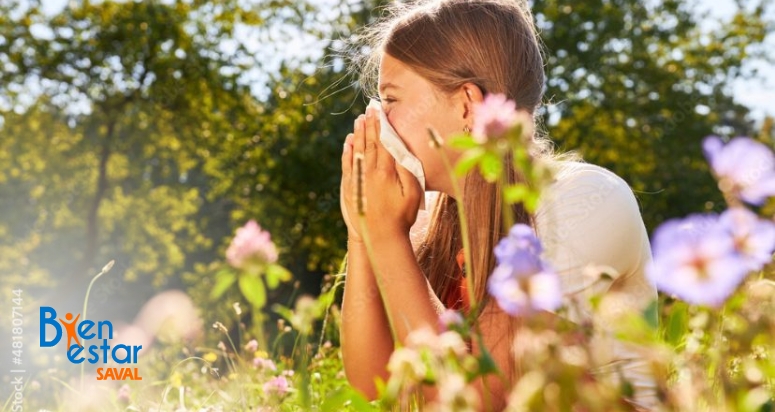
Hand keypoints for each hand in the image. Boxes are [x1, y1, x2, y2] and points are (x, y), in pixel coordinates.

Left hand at [340, 108, 421, 243]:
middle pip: (369, 142)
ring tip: (359, 119)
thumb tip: (399, 150)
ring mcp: (358, 179)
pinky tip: (348, 141)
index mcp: (386, 172)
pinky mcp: (350, 188)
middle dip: (369, 124)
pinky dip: (347, 151)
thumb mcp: (413, 194)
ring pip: (357, 151)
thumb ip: (406, 170)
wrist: (380, 238)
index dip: (382, 125)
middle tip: (368, 109)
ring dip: (358, 134)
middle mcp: (369, 172)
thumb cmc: (402, 217)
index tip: (380, 111)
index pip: (383, 141)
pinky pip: (347, 164)